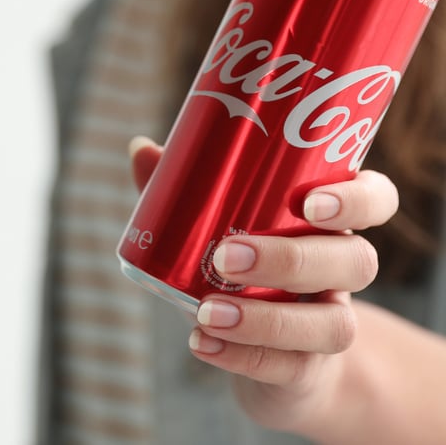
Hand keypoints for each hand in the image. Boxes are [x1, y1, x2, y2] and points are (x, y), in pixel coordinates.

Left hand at [129, 136, 398, 436]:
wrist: (282, 364)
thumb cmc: (252, 273)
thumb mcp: (226, 227)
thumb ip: (190, 188)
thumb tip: (142, 149)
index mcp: (331, 223)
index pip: (378, 199)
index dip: (357, 200)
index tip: (309, 201)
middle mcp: (343, 272)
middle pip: (355, 261)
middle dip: (291, 258)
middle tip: (226, 255)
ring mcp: (331, 324)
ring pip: (332, 324)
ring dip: (265, 317)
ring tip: (206, 311)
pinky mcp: (309, 372)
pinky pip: (289, 369)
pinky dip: (242, 356)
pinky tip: (201, 343)